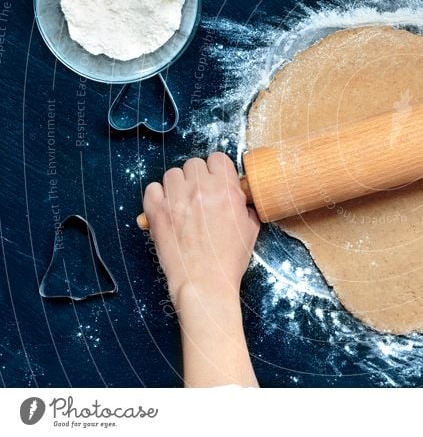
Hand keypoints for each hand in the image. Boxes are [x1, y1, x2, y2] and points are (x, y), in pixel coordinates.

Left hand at [143, 152, 259, 310]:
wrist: (205, 282)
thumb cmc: (228, 259)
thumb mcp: (251, 228)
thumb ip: (245, 205)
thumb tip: (240, 196)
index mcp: (226, 190)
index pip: (218, 158)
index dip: (218, 169)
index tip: (217, 180)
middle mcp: (200, 189)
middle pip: (194, 163)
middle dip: (198, 176)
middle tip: (201, 193)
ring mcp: (176, 199)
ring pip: (173, 173)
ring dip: (178, 184)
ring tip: (183, 201)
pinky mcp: (157, 212)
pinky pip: (152, 188)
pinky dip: (158, 195)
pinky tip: (167, 207)